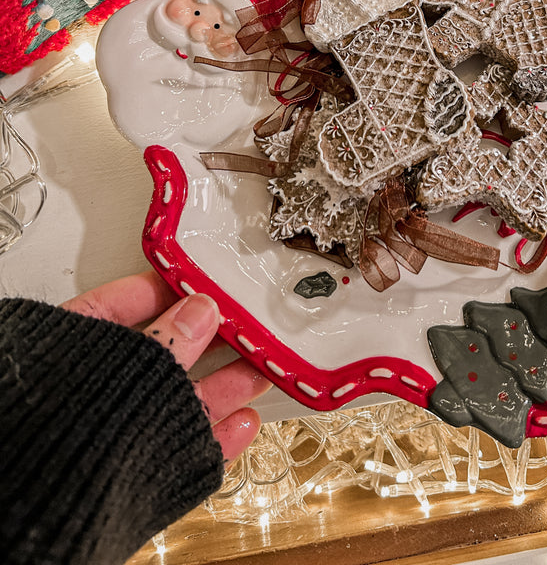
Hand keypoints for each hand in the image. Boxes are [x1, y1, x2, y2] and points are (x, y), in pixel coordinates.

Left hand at [62, 270, 270, 460]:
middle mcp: (93, 394)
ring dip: (226, 383)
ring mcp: (116, 433)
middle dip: (207, 340)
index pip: (117, 308)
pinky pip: (185, 446)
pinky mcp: (138, 470)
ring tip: (259, 366)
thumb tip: (199, 314)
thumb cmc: (48, 432)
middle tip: (242, 325)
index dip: (163, 291)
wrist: (36, 516)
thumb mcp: (116, 367)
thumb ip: (164, 341)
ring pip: (179, 401)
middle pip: (160, 356)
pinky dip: (219, 434)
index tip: (200, 282)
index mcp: (69, 354)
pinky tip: (243, 419)